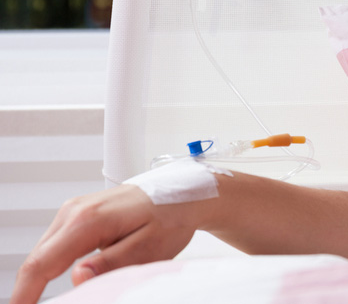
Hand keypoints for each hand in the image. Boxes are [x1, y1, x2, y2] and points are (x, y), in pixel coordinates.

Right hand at [11, 184, 197, 303]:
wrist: (183, 193)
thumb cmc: (171, 216)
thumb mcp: (148, 247)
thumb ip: (111, 263)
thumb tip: (78, 277)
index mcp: (88, 220)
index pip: (41, 264)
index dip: (25, 294)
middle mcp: (75, 211)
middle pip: (37, 259)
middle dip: (31, 290)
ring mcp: (75, 210)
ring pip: (44, 252)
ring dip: (42, 278)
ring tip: (55, 298)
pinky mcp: (80, 213)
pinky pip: (56, 245)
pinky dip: (54, 265)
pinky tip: (65, 280)